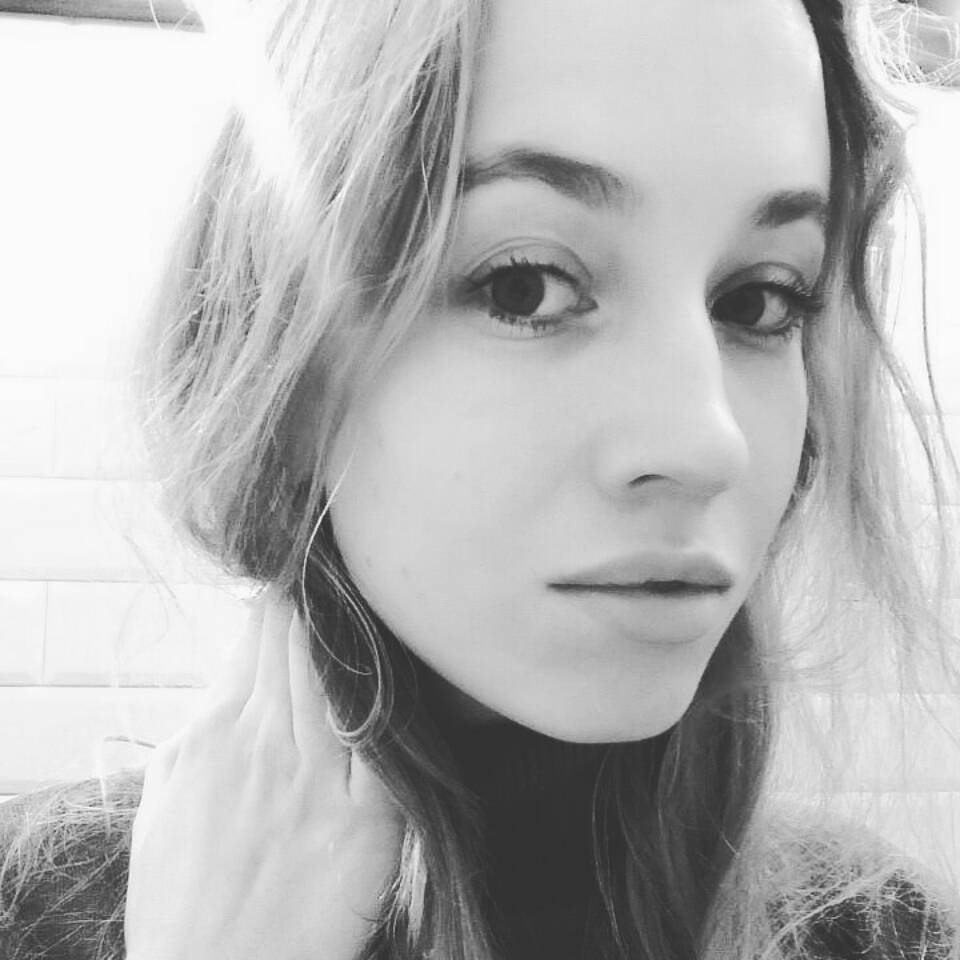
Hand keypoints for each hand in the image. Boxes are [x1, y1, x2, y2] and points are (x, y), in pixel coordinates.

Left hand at [124, 591, 402, 959]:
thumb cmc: (313, 913)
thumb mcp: (375, 828)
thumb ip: (372, 737)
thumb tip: (364, 664)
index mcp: (297, 734)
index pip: (301, 625)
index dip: (319, 595)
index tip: (342, 582)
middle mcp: (240, 726)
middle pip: (267, 628)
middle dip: (296, 607)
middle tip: (324, 606)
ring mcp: (196, 744)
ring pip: (238, 659)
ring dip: (267, 648)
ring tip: (298, 659)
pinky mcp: (164, 768)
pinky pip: (209, 702)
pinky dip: (237, 695)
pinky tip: (258, 726)